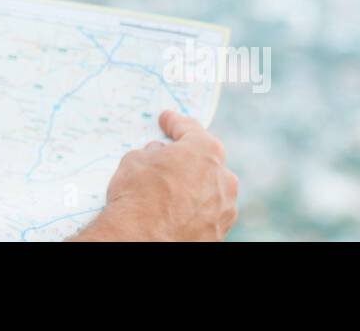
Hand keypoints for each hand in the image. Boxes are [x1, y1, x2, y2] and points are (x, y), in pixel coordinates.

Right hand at [69, 110, 237, 240]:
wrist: (141, 240)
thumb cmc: (138, 195)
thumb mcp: (135, 160)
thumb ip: (154, 153)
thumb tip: (159, 155)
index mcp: (205, 152)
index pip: (191, 130)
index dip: (175, 123)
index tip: (167, 119)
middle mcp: (222, 179)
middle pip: (206, 162)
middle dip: (188, 159)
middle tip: (167, 159)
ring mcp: (224, 209)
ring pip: (210, 191)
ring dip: (193, 188)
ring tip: (170, 192)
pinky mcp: (219, 234)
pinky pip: (206, 215)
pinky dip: (193, 212)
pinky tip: (175, 214)